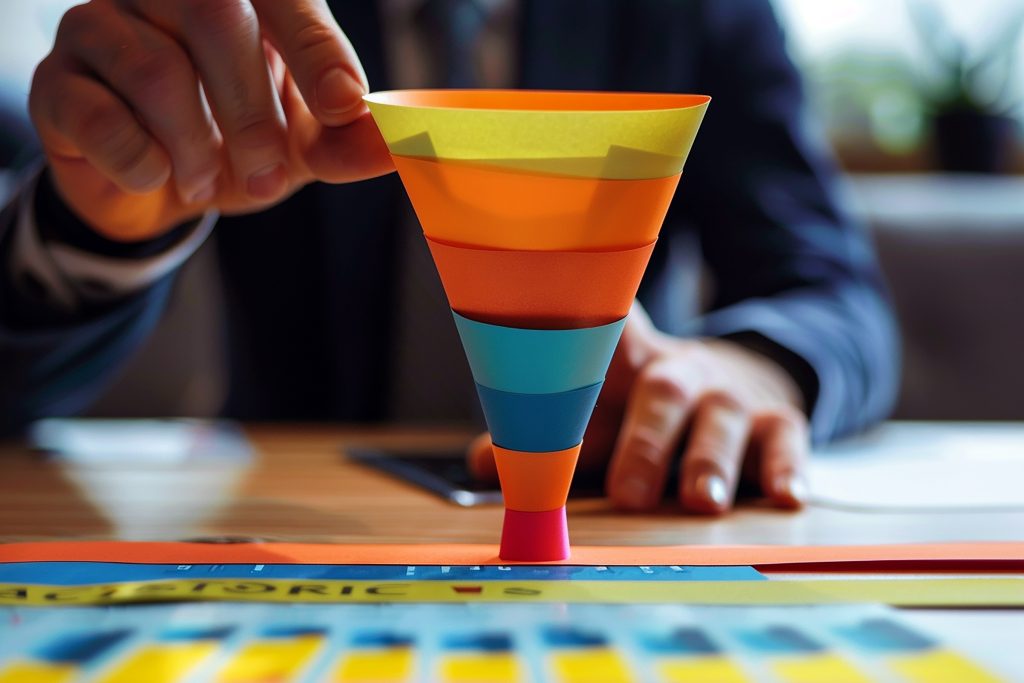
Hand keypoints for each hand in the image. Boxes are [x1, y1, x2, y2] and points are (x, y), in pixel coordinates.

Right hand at [29, 0, 393, 240]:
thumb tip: (400, 144)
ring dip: (195, 146)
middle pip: (216, 16)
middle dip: (254, 112)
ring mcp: (102, 26)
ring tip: (205, 180)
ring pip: (156, 68)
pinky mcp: (59, 80)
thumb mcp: (301, 148)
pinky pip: (98, 114)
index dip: (319, 49)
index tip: (347, 107)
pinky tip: (155, 177)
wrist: (157, 189)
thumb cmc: (237, 146)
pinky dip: (139, 162)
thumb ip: (346, 141)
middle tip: (268, 178)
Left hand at [469, 304, 809, 512]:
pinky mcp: (778, 420)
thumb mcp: (601, 413)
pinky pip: (787, 440)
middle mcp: (678, 373)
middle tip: (628, 493)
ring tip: (702, 501)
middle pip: (660, 393)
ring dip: (709, 459)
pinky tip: (785, 496)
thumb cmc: (649, 409)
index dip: (581, 331)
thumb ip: (552, 438)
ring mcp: (731, 395)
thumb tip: (482, 464)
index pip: (600, 336)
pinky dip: (787, 468)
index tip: (559, 329)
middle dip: (644, 444)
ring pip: (722, 417)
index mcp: (625, 364)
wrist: (740, 380)